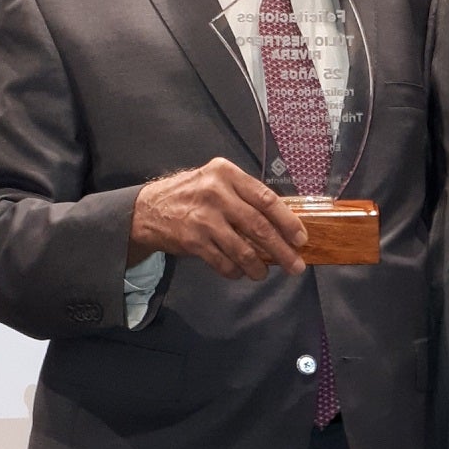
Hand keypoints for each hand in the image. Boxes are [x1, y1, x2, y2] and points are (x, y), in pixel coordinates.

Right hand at [127, 159, 307, 279]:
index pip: (266, 199)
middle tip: (295, 266)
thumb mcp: (217, 182)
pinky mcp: (193, 241)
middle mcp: (216, 193)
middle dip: (281, 250)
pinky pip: (224, 262)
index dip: (287, 222)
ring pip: (243, 250)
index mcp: (227, 174)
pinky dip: (235, 271)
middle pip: (259, 227)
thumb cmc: (191, 195)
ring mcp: (203, 218)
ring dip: (258, 267)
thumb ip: (245, 196)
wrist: (148, 209)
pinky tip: (239, 272)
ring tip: (263, 274)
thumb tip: (283, 223)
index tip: (301, 239)